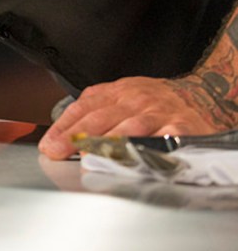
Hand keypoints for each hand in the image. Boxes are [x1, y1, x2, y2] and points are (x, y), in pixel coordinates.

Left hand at [38, 75, 224, 159]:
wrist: (199, 93)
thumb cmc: (152, 101)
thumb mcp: (119, 97)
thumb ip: (91, 114)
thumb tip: (57, 139)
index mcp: (115, 92)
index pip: (83, 108)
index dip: (64, 128)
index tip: (50, 146)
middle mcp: (134, 100)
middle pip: (101, 119)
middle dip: (77, 138)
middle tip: (60, 153)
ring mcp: (157, 113)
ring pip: (129, 128)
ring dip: (107, 145)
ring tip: (90, 159)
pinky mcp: (180, 127)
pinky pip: (163, 138)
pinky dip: (148, 148)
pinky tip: (134, 157)